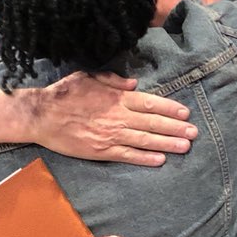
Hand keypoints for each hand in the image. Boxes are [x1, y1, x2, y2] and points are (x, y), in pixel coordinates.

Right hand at [0, 71, 196, 165]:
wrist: (42, 116)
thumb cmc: (64, 94)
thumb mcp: (88, 76)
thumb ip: (112, 80)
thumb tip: (134, 83)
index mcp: (117, 98)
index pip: (150, 103)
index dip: (170, 109)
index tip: (185, 114)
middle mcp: (118, 117)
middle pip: (153, 123)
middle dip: (176, 128)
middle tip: (194, 133)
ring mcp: (110, 136)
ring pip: (145, 141)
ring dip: (168, 144)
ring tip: (185, 147)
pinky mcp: (101, 151)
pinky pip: (128, 156)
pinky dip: (145, 158)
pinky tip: (160, 160)